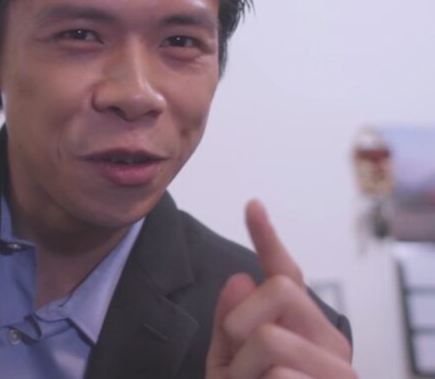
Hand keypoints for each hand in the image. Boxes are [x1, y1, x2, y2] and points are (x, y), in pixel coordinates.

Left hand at [205, 199, 355, 378]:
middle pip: (278, 292)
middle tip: (238, 368)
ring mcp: (339, 371)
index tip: (251, 204)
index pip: (286, 276)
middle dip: (239, 324)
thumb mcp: (228, 370)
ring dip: (241, 372)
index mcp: (304, 332)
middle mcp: (331, 345)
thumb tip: (243, 277)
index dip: (267, 238)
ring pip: (270, 338)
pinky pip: (278, 374)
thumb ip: (231, 326)